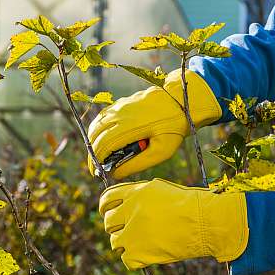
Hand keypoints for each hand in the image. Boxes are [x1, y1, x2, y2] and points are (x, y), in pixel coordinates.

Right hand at [87, 70, 221, 179]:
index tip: (96, 173)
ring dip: (94, 141)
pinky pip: (103, 117)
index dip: (95, 161)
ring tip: (100, 155)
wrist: (182, 100)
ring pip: (96, 125)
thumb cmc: (173, 128)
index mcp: (128, 128)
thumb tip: (115, 173)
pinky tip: (104, 138)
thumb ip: (136, 164)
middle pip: (95, 136)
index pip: (101, 147)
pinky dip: (99, 129)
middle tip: (97, 167)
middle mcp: (119, 115)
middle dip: (92, 154)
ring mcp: (119, 107)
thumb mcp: (160, 152)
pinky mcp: (122, 102)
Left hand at [99, 178, 248, 269]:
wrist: (206, 222)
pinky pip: (126, 260)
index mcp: (135, 193)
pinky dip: (135, 260)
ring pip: (114, 242)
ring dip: (125, 244)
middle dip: (115, 227)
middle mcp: (130, 212)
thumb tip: (123, 202)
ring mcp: (133, 233)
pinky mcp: (140, 253)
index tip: (107, 212)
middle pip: (108, 222)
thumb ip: (139, 195)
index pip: (106, 199)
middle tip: (127, 231)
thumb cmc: (190, 204)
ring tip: (141, 243)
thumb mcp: (161, 190)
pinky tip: (147, 255)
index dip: (105, 207)